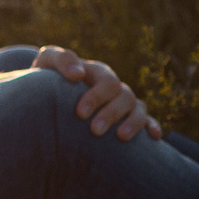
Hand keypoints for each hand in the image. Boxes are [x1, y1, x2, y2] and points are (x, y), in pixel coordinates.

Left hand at [31, 45, 161, 140]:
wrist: (46, 93)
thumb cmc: (45, 78)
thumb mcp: (47, 62)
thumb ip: (60, 60)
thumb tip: (78, 75)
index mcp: (97, 73)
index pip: (105, 81)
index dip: (96, 96)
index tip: (80, 113)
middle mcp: (113, 86)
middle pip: (123, 95)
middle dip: (110, 113)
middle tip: (94, 130)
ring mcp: (123, 102)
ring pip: (138, 108)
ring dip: (133, 122)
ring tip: (121, 137)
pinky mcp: (128, 117)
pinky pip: (147, 120)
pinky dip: (152, 126)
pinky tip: (153, 137)